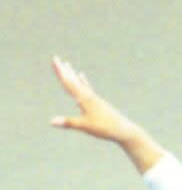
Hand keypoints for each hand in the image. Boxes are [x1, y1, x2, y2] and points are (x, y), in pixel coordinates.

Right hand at [50, 57, 162, 172]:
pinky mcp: (98, 102)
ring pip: (80, 83)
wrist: (123, 130)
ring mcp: (94, 98)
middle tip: (56, 58)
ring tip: (67, 64)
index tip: (54, 60)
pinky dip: (83, 82)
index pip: (69, 83)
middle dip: (64, 70)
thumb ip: (68, 122)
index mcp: (84, 99)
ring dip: (72, 74)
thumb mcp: (85, 126)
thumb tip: (51, 121)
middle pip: (73, 80)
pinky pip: (88, 89)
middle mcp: (89, 95)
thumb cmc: (104, 128)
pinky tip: (81, 76)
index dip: (60, 72)